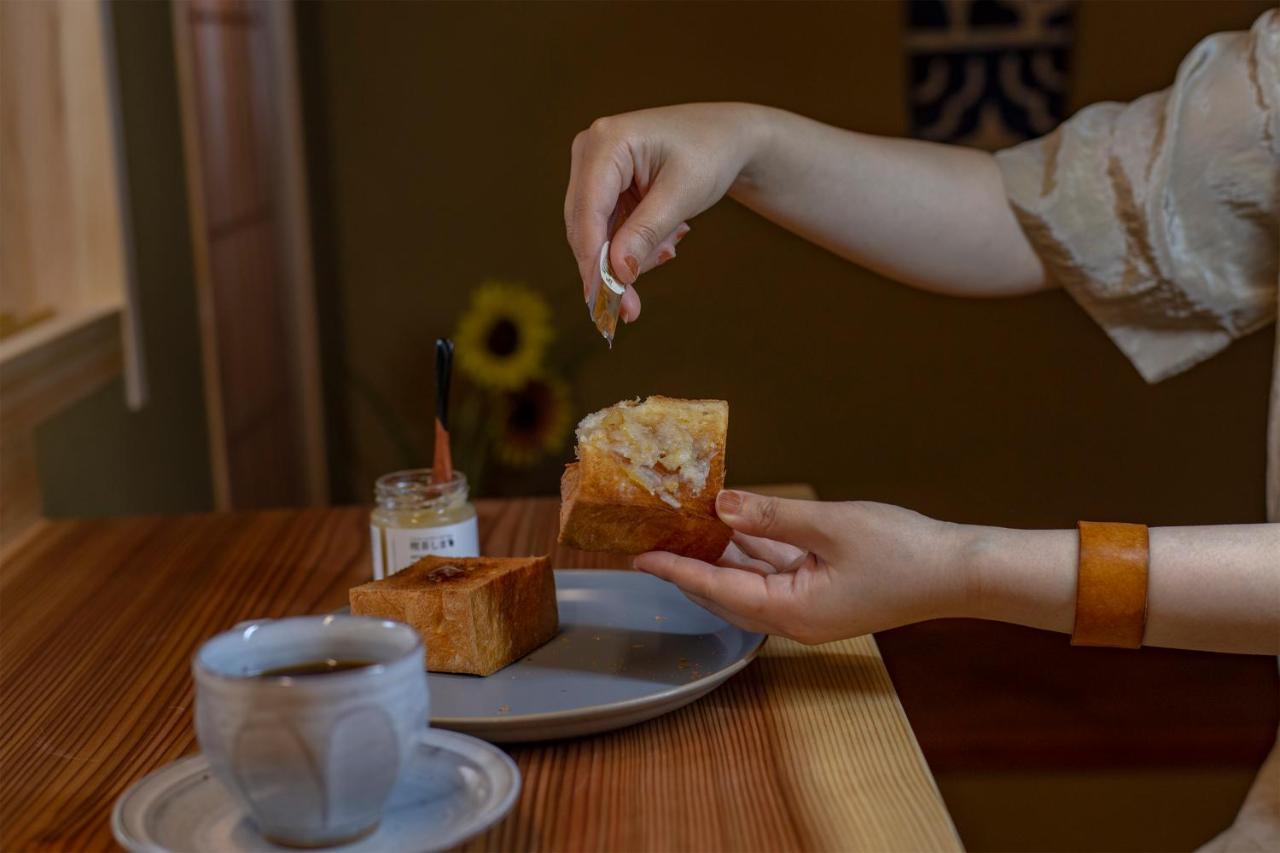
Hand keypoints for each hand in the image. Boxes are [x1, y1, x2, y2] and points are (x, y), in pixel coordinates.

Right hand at [564, 103, 768, 320]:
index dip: (594, 259)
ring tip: (669, 246)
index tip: (605, 299)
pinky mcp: (602, 187)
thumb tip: (617, 273)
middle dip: (608, 269)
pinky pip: (607, 230)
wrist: (725, 137)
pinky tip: (665, 240)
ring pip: (594, 234)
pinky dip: (632, 245)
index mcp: (607, 142)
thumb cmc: (709, 153)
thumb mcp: (682, 195)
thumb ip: (646, 233)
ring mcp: (593, 169)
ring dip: (627, 256)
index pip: (589, 210)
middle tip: (630, 310)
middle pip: (583, 226)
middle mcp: (590, 152)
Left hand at [633, 490, 969, 643]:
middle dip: (688, 568)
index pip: (718, 589)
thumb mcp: (832, 526)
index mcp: (793, 612)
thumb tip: (721, 506)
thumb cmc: (905, 552)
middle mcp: (795, 618)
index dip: (677, 570)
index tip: (641, 558)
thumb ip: (772, 518)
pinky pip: (775, 574)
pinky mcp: (825, 593)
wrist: (959, 571)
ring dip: (719, 558)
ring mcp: (811, 608)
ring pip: (750, 583)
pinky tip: (733, 526)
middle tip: (651, 543)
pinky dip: (752, 552)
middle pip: (726, 594)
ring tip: (682, 530)